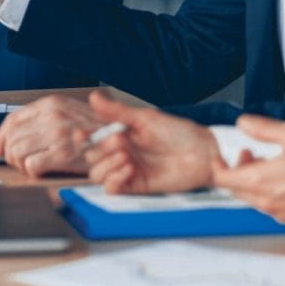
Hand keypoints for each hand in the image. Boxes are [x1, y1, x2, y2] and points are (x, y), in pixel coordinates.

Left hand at [0, 94, 98, 176]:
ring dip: (21, 164)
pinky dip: (32, 172)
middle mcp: (51, 116)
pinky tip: (43, 171)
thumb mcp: (70, 112)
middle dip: (11, 154)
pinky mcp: (62, 154)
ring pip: (17, 152)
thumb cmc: (97, 130)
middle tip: (19, 162)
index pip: (12, 119)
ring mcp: (56, 134)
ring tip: (32, 166)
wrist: (123, 141)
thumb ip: (46, 117)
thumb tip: (18, 132)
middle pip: (12, 137)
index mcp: (51, 103)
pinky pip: (30, 166)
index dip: (1, 136)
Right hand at [81, 91, 223, 194]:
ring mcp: (128, 171)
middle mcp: (121, 153)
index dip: (83, 138)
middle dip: (101, 149)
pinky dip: (114, 179)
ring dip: (106, 164)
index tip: (81, 134)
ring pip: (97, 175)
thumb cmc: (179, 132)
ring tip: (126, 156)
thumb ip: (118, 112)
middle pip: (92, 157)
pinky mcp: (137, 186)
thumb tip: (93, 97)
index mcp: (121, 135)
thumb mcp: (146, 119)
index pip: (92, 139)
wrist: (202, 153)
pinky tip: (128, 168)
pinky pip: (112, 188)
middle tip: (120, 141)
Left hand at [211, 115, 284, 224]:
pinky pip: (269, 205)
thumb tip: (243, 123)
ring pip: (252, 198)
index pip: (222, 179)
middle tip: (250, 154)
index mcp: (259, 181)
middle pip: (236, 189)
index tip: (220, 156)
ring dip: (252, 180)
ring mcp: (278, 213)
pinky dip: (267, 192)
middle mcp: (265, 201)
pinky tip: (283, 179)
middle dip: (237, 170)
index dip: (218, 166)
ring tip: (269, 163)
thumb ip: (262, 129)